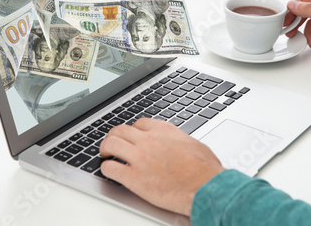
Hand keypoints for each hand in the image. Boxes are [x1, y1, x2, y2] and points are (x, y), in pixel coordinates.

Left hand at [99, 118, 224, 215]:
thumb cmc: (205, 170)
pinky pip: (110, 168)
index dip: (132, 131)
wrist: (206, 187)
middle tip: (111, 144)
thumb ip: (179, 140)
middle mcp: (149, 140)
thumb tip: (178, 143)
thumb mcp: (193, 144)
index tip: (131, 137)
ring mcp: (140, 158)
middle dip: (113, 136)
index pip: (139, 123)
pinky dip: (106, 169)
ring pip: (110, 144)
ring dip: (105, 149)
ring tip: (105, 155)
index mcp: (164, 131)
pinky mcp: (134, 178)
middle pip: (120, 130)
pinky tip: (109, 172)